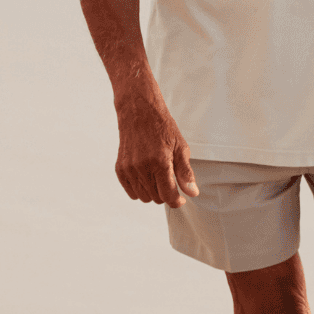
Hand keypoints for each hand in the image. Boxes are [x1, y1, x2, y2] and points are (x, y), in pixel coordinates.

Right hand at [114, 92, 198, 206]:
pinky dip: (140, 189)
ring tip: (159, 178)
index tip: (181, 199)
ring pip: (143, 197)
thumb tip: (192, 193)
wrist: (139, 113)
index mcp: (160, 162)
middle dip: (166, 194)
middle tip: (171, 182)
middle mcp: (142, 168)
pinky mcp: (120, 169)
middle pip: (156, 198)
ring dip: (153, 193)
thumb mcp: (181, 148)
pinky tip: (147, 178)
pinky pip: (131, 191)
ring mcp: (129, 169)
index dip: (177, 201)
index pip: (168, 195)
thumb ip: (185, 173)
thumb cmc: (162, 128)